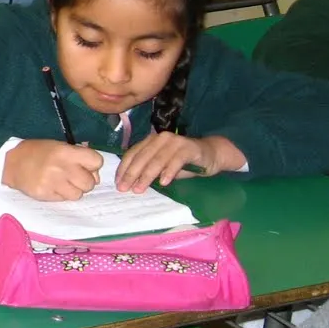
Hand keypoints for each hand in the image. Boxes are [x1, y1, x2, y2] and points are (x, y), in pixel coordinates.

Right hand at [2, 140, 102, 200]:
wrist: (12, 162)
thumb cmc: (39, 152)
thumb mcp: (59, 146)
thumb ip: (79, 157)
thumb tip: (96, 176)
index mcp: (66, 152)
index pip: (96, 161)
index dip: (93, 165)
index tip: (85, 165)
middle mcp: (62, 168)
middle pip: (90, 182)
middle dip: (84, 181)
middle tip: (73, 176)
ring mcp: (53, 183)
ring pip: (78, 194)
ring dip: (73, 190)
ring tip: (62, 182)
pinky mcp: (45, 195)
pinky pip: (64, 200)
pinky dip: (61, 195)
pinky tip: (52, 186)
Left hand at [117, 132, 245, 192]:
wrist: (210, 155)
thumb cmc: (182, 163)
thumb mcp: (162, 168)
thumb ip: (147, 171)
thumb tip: (130, 184)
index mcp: (150, 141)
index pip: (132, 153)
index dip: (124, 169)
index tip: (118, 183)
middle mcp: (160, 138)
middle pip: (142, 157)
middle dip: (131, 174)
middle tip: (125, 189)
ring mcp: (175, 142)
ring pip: (157, 159)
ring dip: (147, 175)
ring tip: (140, 189)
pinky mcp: (188, 148)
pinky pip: (176, 160)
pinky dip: (169, 172)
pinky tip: (164, 182)